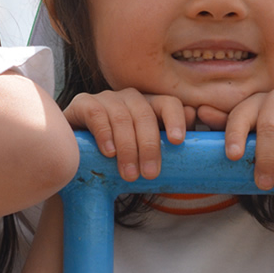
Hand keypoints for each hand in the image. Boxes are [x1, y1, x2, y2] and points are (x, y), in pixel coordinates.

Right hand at [65, 89, 189, 181]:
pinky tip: (109, 153)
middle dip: (149, 146)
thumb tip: (194, 116)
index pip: (169, 103)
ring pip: (123, 117)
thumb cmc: (118, 159)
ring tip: (129, 174)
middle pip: (145, 114)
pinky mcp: (82, 103)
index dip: (175, 119)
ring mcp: (106, 98)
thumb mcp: (145, 154)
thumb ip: (168, 139)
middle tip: (150, 174)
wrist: (78, 162)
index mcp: (149, 106)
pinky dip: (105, 134)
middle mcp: (129, 97)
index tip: (177, 142)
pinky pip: (97, 114)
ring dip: (128, 148)